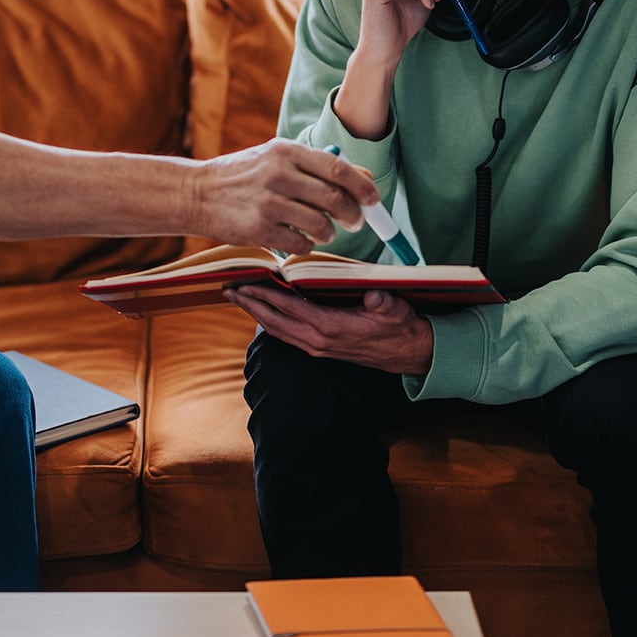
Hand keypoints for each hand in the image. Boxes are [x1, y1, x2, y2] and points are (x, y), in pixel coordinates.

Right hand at [191, 139, 377, 254]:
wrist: (197, 193)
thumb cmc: (244, 175)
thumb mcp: (277, 158)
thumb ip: (319, 166)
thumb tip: (364, 178)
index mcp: (286, 151)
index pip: (337, 169)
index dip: (362, 186)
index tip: (373, 200)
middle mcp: (277, 174)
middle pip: (334, 198)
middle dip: (352, 214)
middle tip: (355, 222)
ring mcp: (267, 203)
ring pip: (320, 224)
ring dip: (329, 232)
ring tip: (324, 231)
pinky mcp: (258, 229)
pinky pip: (300, 243)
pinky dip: (307, 245)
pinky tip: (299, 238)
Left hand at [227, 286, 434, 375]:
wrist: (408, 353)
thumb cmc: (400, 326)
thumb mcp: (396, 310)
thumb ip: (383, 302)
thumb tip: (374, 293)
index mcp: (331, 328)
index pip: (289, 309)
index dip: (265, 296)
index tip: (245, 283)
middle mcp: (318, 341)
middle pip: (274, 321)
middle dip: (250, 305)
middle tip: (228, 289)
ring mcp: (317, 348)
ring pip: (277, 331)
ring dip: (256, 314)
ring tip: (239, 298)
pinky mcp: (319, 349)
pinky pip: (287, 335)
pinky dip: (271, 322)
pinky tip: (263, 311)